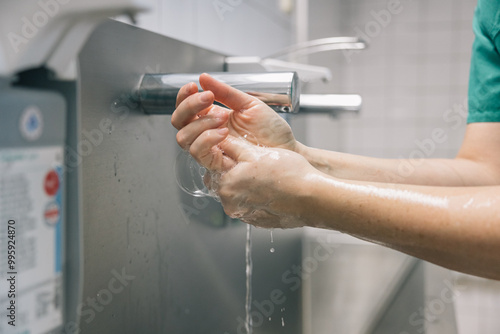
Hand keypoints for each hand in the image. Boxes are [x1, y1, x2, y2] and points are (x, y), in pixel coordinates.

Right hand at [171, 73, 297, 152]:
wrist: (287, 150)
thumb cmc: (271, 130)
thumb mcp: (249, 104)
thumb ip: (225, 92)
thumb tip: (203, 77)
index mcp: (211, 118)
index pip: (185, 109)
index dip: (183, 97)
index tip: (193, 85)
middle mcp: (207, 134)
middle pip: (179, 123)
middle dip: (190, 107)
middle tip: (208, 98)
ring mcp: (211, 150)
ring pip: (184, 138)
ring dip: (200, 123)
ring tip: (223, 117)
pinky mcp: (217, 164)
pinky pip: (199, 153)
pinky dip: (206, 139)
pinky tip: (223, 132)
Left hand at [211, 137, 316, 228]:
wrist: (312, 199)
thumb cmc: (288, 174)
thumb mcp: (256, 152)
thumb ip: (232, 146)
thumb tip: (218, 139)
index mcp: (226, 184)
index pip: (212, 165)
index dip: (223, 151)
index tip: (234, 147)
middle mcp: (230, 203)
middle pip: (223, 179)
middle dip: (233, 168)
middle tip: (254, 160)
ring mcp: (243, 214)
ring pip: (237, 191)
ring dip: (245, 181)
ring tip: (266, 174)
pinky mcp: (256, 220)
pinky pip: (249, 203)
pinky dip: (256, 194)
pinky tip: (271, 187)